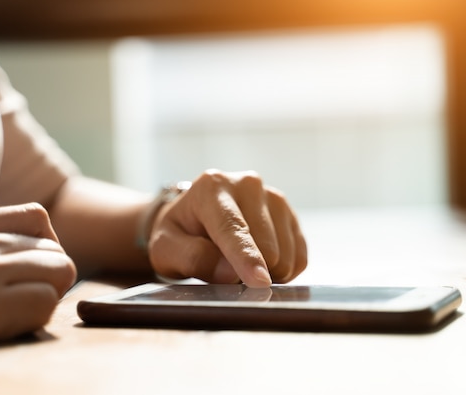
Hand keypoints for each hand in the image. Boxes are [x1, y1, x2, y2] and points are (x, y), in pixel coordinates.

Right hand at [0, 203, 75, 391]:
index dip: (47, 248)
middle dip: (49, 280)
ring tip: (11, 317)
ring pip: (58, 270)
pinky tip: (6, 331)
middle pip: (52, 248)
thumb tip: (48, 238)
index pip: (36, 216)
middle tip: (20, 305)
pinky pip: (46, 301)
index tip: (33, 274)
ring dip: (46, 300)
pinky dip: (39, 320)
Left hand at [147, 170, 306, 287]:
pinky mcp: (290, 214)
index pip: (232, 228)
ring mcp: (273, 197)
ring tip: (240, 264)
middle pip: (266, 246)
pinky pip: (299, 257)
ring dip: (266, 273)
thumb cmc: (178, 234)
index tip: (259, 281)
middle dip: (250, 272)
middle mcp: (248, 184)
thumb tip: (229, 273)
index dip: (246, 257)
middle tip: (225, 271)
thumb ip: (192, 258)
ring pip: (286, 255)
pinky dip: (283, 272)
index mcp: (212, 187)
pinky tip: (261, 264)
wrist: (194, 218)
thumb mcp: (167, 248)